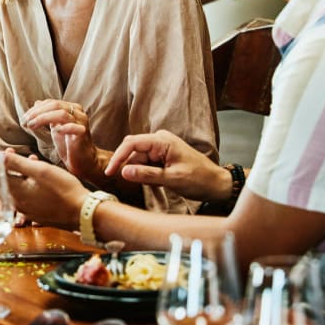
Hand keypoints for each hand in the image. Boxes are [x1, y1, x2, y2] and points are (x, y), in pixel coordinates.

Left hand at [1, 150, 88, 228]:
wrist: (82, 212)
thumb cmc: (63, 189)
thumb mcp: (40, 170)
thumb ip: (15, 163)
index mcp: (15, 193)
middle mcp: (16, 204)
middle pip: (1, 183)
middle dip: (2, 166)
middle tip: (9, 151)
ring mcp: (26, 210)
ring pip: (13, 188)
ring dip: (15, 173)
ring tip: (28, 159)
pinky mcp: (35, 212)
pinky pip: (23, 195)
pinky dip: (24, 182)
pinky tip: (36, 175)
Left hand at [24, 99, 102, 179]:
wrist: (83, 161)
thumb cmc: (69, 145)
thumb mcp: (55, 127)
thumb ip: (47, 115)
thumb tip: (37, 103)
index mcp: (70, 108)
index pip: (50, 103)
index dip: (35, 109)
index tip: (24, 118)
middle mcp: (77, 112)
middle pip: (55, 105)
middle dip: (37, 113)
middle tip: (25, 121)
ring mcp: (81, 122)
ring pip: (61, 114)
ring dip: (43, 118)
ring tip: (32, 126)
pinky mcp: (83, 133)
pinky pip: (73, 127)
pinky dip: (62, 128)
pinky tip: (54, 131)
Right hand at [105, 131, 232, 202]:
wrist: (216, 184)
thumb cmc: (199, 179)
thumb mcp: (172, 179)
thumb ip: (146, 175)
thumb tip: (123, 172)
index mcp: (162, 140)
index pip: (132, 143)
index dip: (118, 157)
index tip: (109, 172)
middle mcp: (160, 140)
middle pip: (133, 151)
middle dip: (128, 166)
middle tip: (123, 180)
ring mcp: (161, 148)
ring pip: (139, 159)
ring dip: (139, 172)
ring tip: (156, 184)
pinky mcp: (162, 157)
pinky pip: (146, 164)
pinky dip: (145, 174)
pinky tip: (156, 182)